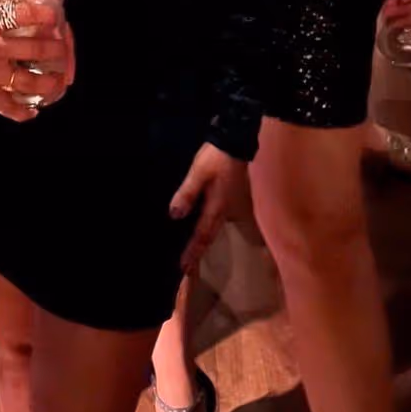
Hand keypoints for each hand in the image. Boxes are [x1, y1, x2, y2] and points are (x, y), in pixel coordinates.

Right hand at [0, 0, 68, 119]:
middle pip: (37, 48)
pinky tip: (33, 110)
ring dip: (49, 82)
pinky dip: (24, 112)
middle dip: (56, 48)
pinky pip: (9, 107)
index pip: (28, 13)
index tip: (55, 15)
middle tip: (61, 48)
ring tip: (57, 81)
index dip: (47, 14)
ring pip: (31, 81)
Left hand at [169, 143, 246, 273]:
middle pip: (210, 235)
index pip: (202, 235)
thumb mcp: (198, 174)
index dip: (193, 251)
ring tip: (192, 253)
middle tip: (188, 268)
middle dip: (198, 251)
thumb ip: (187, 194)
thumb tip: (175, 215)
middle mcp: (224, 210)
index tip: (184, 267)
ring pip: (214, 228)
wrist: (235, 143)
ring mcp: (228, 204)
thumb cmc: (216, 159)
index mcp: (216, 207)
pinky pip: (216, 218)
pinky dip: (207, 228)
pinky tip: (200, 227)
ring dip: (203, 241)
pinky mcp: (228, 197)